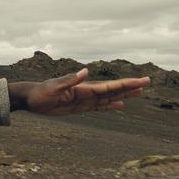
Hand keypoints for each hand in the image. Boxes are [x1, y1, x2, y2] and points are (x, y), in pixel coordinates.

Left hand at [8, 68, 149, 115]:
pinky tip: (120, 105)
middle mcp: (86, 92)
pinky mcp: (79, 107)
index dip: (125, 84)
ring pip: (108, 98)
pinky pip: (98, 107)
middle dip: (130, 86)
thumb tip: (85, 71)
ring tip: (139, 92)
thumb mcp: (53, 87)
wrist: (31, 99)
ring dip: (124, 95)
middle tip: (147, 82)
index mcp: (83, 87)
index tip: (140, 81)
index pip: (109, 86)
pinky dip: (110, 106)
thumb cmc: (41, 92)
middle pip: (113, 90)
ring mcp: (84, 99)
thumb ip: (69, 80)